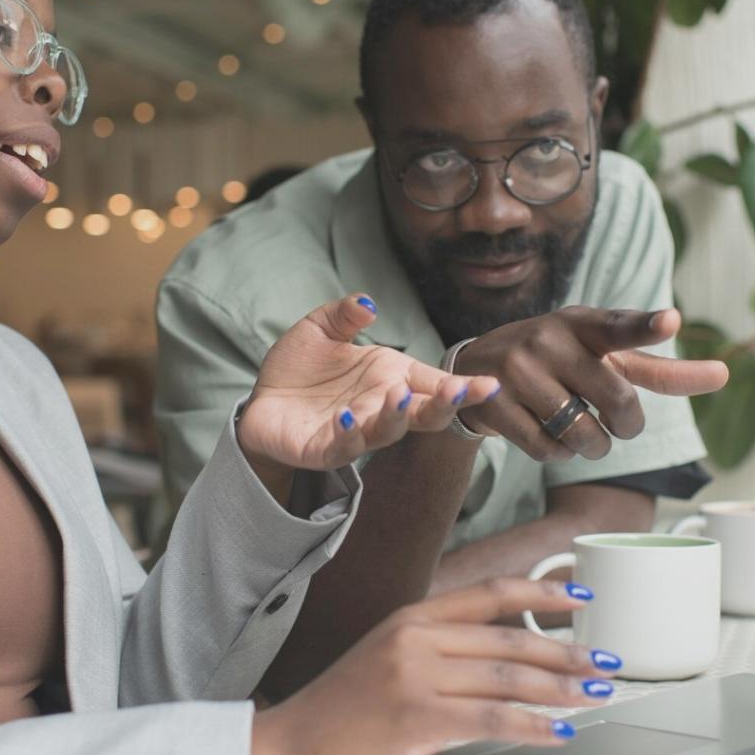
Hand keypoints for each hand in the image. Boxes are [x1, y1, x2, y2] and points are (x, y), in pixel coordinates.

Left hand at [237, 294, 499, 490]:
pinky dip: (349, 433)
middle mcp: (382, 407)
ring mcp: (358, 432)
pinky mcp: (326, 449)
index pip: (435, 383)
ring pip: (388, 431)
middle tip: (459, 392)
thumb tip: (368, 305)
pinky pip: (344, 445)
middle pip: (425, 414)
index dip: (464, 387)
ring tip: (398, 395)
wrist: (263, 402)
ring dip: (396, 416)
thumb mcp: (320, 328)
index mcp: (392, 377)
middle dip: (445, 405)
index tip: (491, 385)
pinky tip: (347, 416)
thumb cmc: (301, 367)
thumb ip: (344, 315)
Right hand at [247, 577, 621, 754]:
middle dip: (566, 651)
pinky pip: (490, 718)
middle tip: (605, 661)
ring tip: (594, 693)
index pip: (490, 593)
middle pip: (509, 639)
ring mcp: (415, 675)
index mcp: (413, 617)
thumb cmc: (346, 707)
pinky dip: (533, 725)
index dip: (541, 592)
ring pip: (507, 677)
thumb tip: (506, 654)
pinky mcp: (416, 716)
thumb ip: (440, 646)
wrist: (296, 742)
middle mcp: (416, 637)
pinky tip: (558, 732)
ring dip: (560, 687)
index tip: (580, 596)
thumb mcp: (390, 655)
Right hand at [451, 307, 728, 461]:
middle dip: (627, 425)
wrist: (478, 370)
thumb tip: (723, 374)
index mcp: (581, 323)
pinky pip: (548, 449)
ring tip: (581, 432)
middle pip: (616, 400)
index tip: (671, 321)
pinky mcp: (494, 401)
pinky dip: (559, 454)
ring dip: (592, 446)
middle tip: (619, 425)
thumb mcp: (603, 357)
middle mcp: (549, 339)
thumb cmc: (560, 363)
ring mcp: (517, 369)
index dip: (648, 326)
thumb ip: (658, 369)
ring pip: (582, 433)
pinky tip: (550, 436)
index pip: (621, 326)